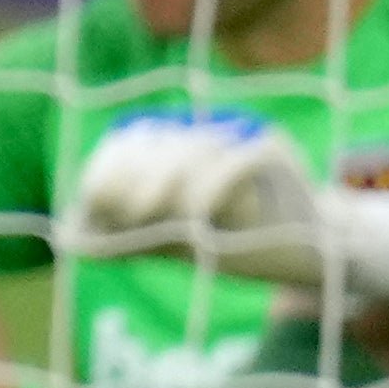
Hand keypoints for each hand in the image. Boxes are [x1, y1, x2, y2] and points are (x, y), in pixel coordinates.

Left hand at [70, 113, 388, 315]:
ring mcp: (242, 138)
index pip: (134, 142)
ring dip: (167, 187)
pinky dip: (213, 190)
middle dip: (131, 177)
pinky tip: (197, 222)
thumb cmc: (243, 243)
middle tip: (121, 215)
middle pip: (157, 143)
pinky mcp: (275, 150)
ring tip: (149, 220)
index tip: (93, 202)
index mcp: (180, 149)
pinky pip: (239, 159)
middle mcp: (207, 136)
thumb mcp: (179, 245)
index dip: (110, 167)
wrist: (316, 252)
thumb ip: (130, 238)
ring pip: (194, 150)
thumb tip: (71, 243)